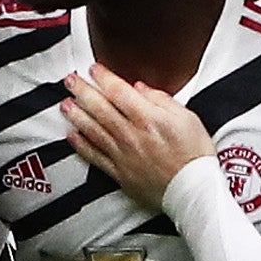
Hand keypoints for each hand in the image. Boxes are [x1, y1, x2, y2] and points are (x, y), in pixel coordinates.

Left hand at [62, 66, 213, 208]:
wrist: (193, 191)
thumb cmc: (194, 156)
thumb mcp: (188, 118)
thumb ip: (162, 100)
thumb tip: (141, 89)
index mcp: (148, 118)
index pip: (119, 91)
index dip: (103, 77)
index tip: (93, 69)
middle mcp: (131, 135)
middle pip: (100, 108)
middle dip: (82, 91)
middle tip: (70, 81)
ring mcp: (122, 155)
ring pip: (93, 130)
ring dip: (76, 115)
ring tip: (65, 104)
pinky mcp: (119, 173)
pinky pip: (95, 156)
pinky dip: (81, 145)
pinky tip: (72, 135)